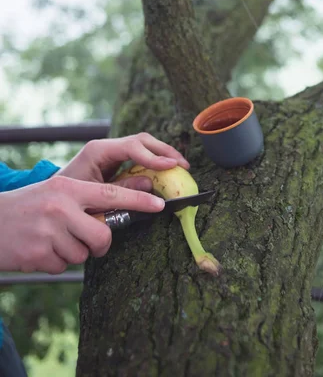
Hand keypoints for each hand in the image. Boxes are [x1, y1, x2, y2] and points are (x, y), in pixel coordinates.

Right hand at [0, 175, 164, 273]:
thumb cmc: (29, 207)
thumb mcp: (56, 193)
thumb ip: (85, 201)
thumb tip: (122, 209)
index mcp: (68, 189)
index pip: (110, 194)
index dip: (138, 200)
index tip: (159, 205)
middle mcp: (60, 207)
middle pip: (103, 234)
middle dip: (101, 243)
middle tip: (92, 241)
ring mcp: (48, 232)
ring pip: (83, 253)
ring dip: (72, 251)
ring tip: (51, 239)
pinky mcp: (38, 255)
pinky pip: (63, 266)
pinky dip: (55, 262)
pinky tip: (39, 250)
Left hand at [58, 133, 189, 190]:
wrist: (52, 198)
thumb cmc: (68, 199)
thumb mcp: (94, 197)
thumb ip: (122, 191)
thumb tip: (151, 185)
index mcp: (98, 151)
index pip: (132, 147)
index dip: (153, 156)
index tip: (171, 166)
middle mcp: (106, 147)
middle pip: (142, 140)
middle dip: (164, 151)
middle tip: (182, 165)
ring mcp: (111, 151)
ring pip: (143, 145)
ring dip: (162, 154)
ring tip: (179, 167)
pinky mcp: (115, 160)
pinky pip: (139, 155)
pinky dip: (154, 161)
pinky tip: (166, 170)